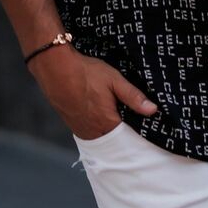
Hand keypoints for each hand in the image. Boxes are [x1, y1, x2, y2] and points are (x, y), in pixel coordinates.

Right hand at [27, 46, 156, 138]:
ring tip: (114, 115)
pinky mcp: (72, 125)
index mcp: (107, 123)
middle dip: (123, 132)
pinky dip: (97, 127)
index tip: (144, 125)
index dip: (136, 131)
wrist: (54, 68)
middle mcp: (93, 132)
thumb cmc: (85, 72)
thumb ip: (133, 97)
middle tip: (129, 118)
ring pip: (101, 136)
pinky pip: (90, 132)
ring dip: (109, 130)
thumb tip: (153, 110)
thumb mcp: (114, 80)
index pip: (129, 137)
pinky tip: (99, 114)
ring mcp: (81, 130)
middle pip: (115, 140)